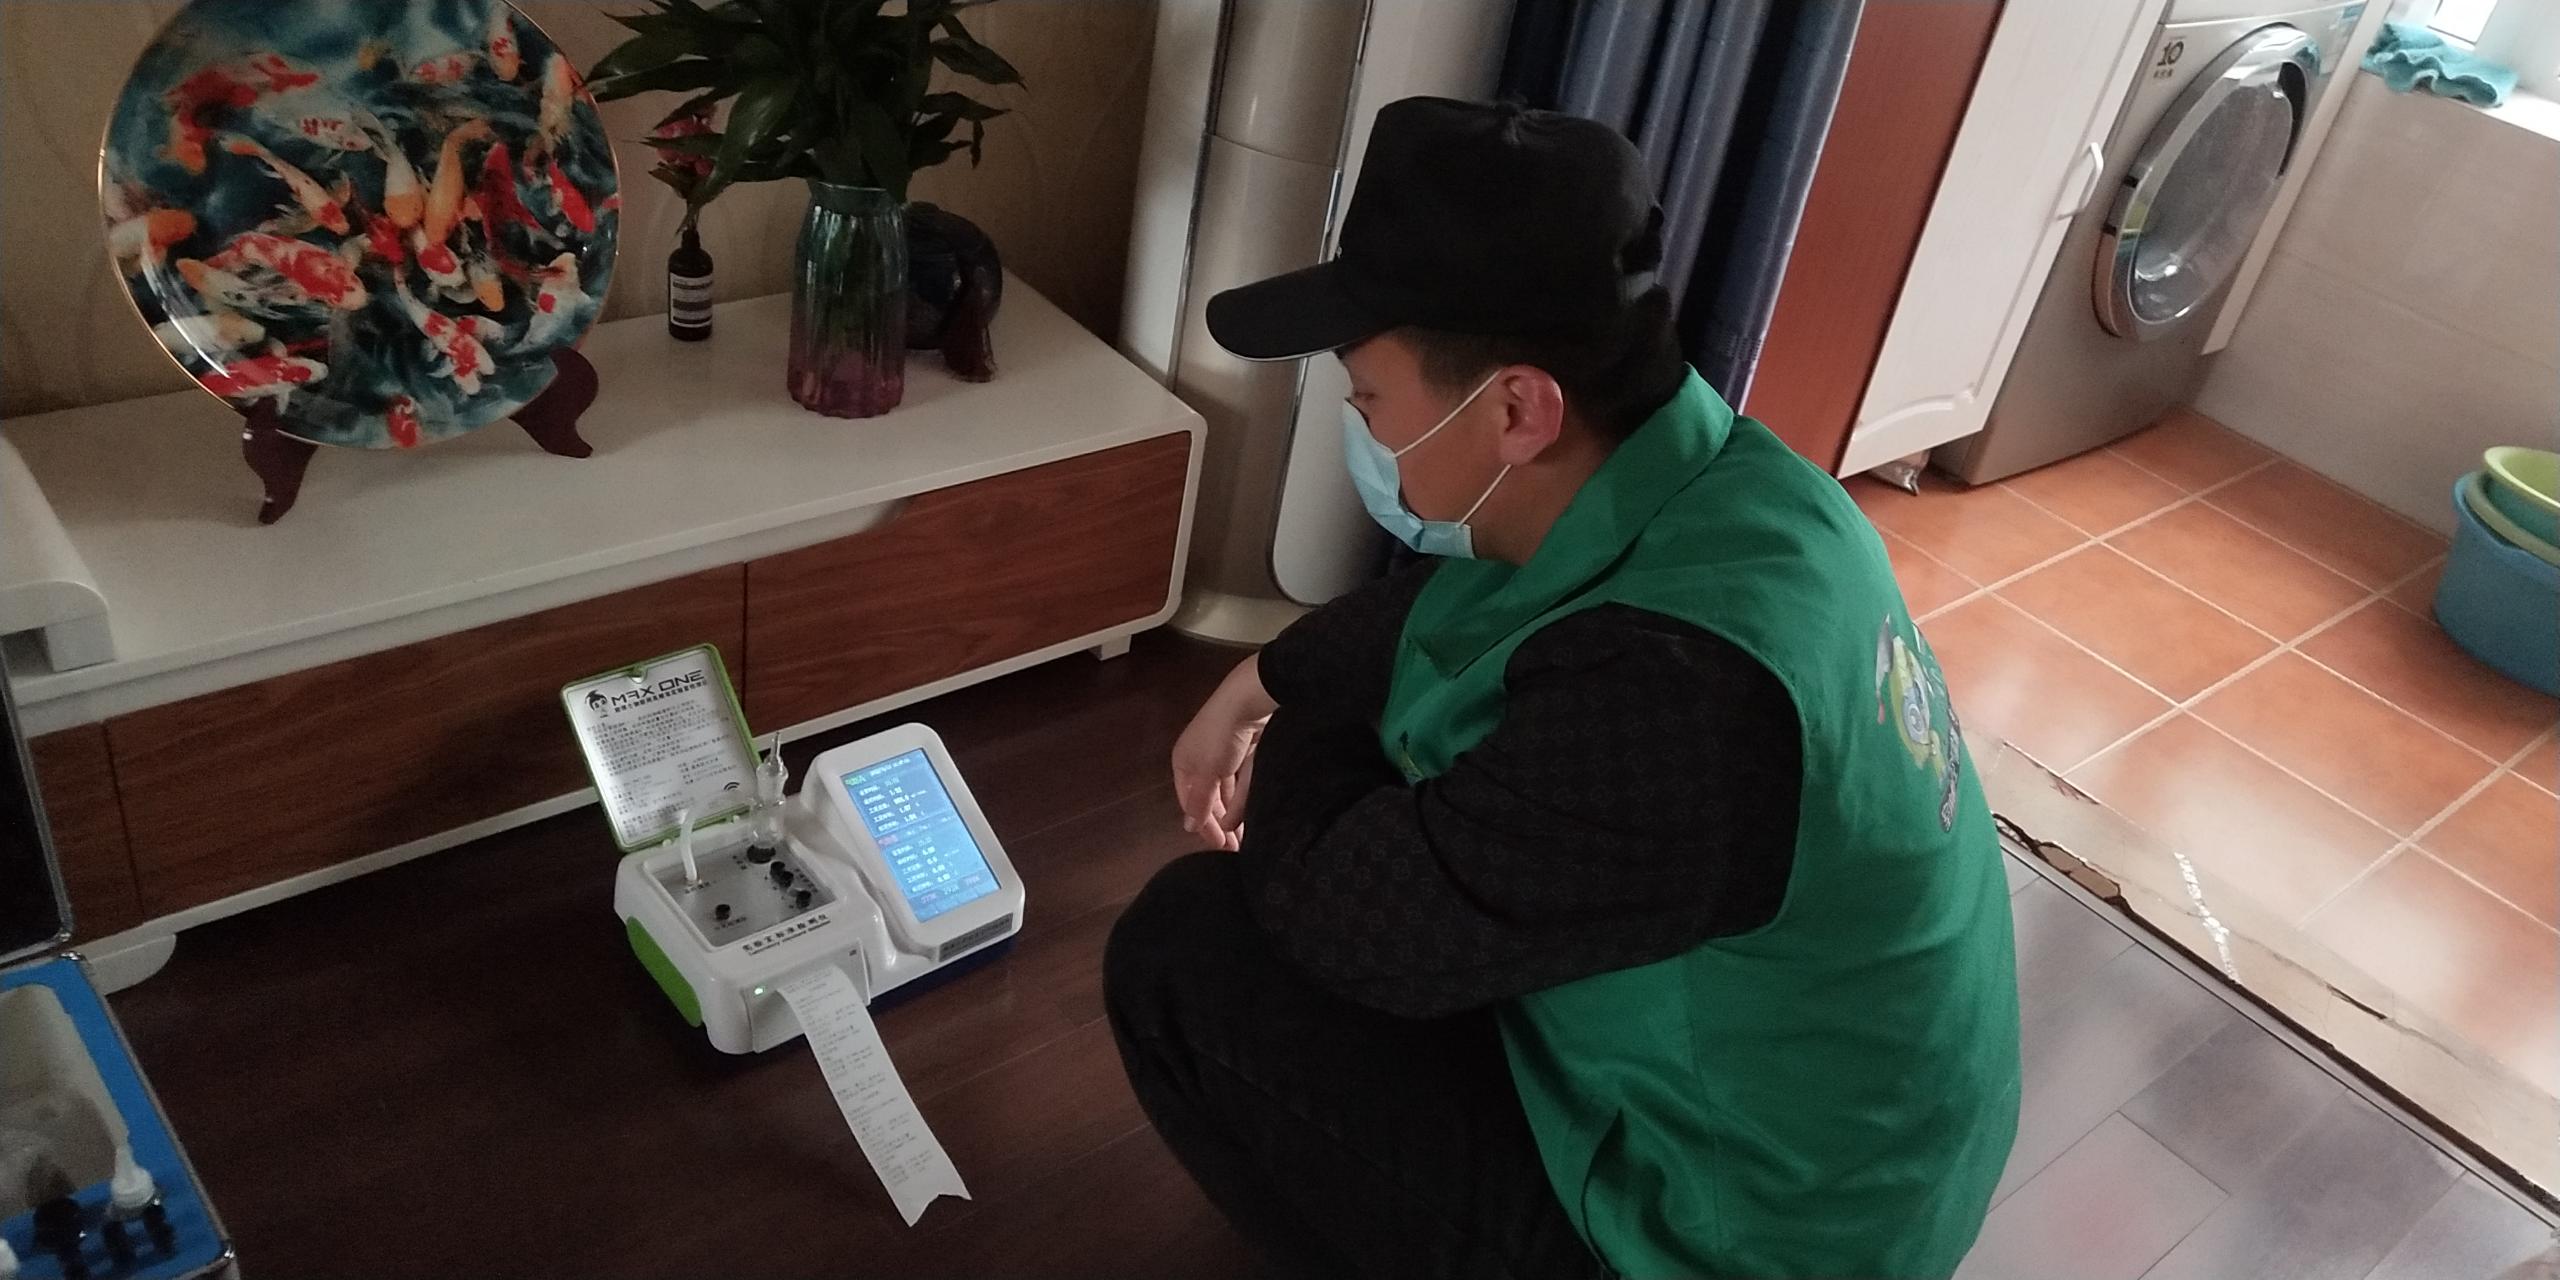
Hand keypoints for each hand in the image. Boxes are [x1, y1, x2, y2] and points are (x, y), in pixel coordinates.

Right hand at [1172, 656, 1273, 850]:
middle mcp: (1201, 759)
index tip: (1217, 845)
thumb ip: (1200, 802)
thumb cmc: (1219, 737)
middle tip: (1232, 848)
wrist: (1248, 699)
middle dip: (1219, 823)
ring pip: (1227, 792)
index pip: (1189, 802)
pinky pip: (1241, 781)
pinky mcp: (1246, 751)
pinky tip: (1247, 816)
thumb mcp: (1206, 773)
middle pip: (1208, 798)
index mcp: (1183, 763)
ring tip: (1242, 838)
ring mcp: (1224, 755)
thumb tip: (1189, 827)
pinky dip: (1243, 798)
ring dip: (1233, 815)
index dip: (1202, 825)